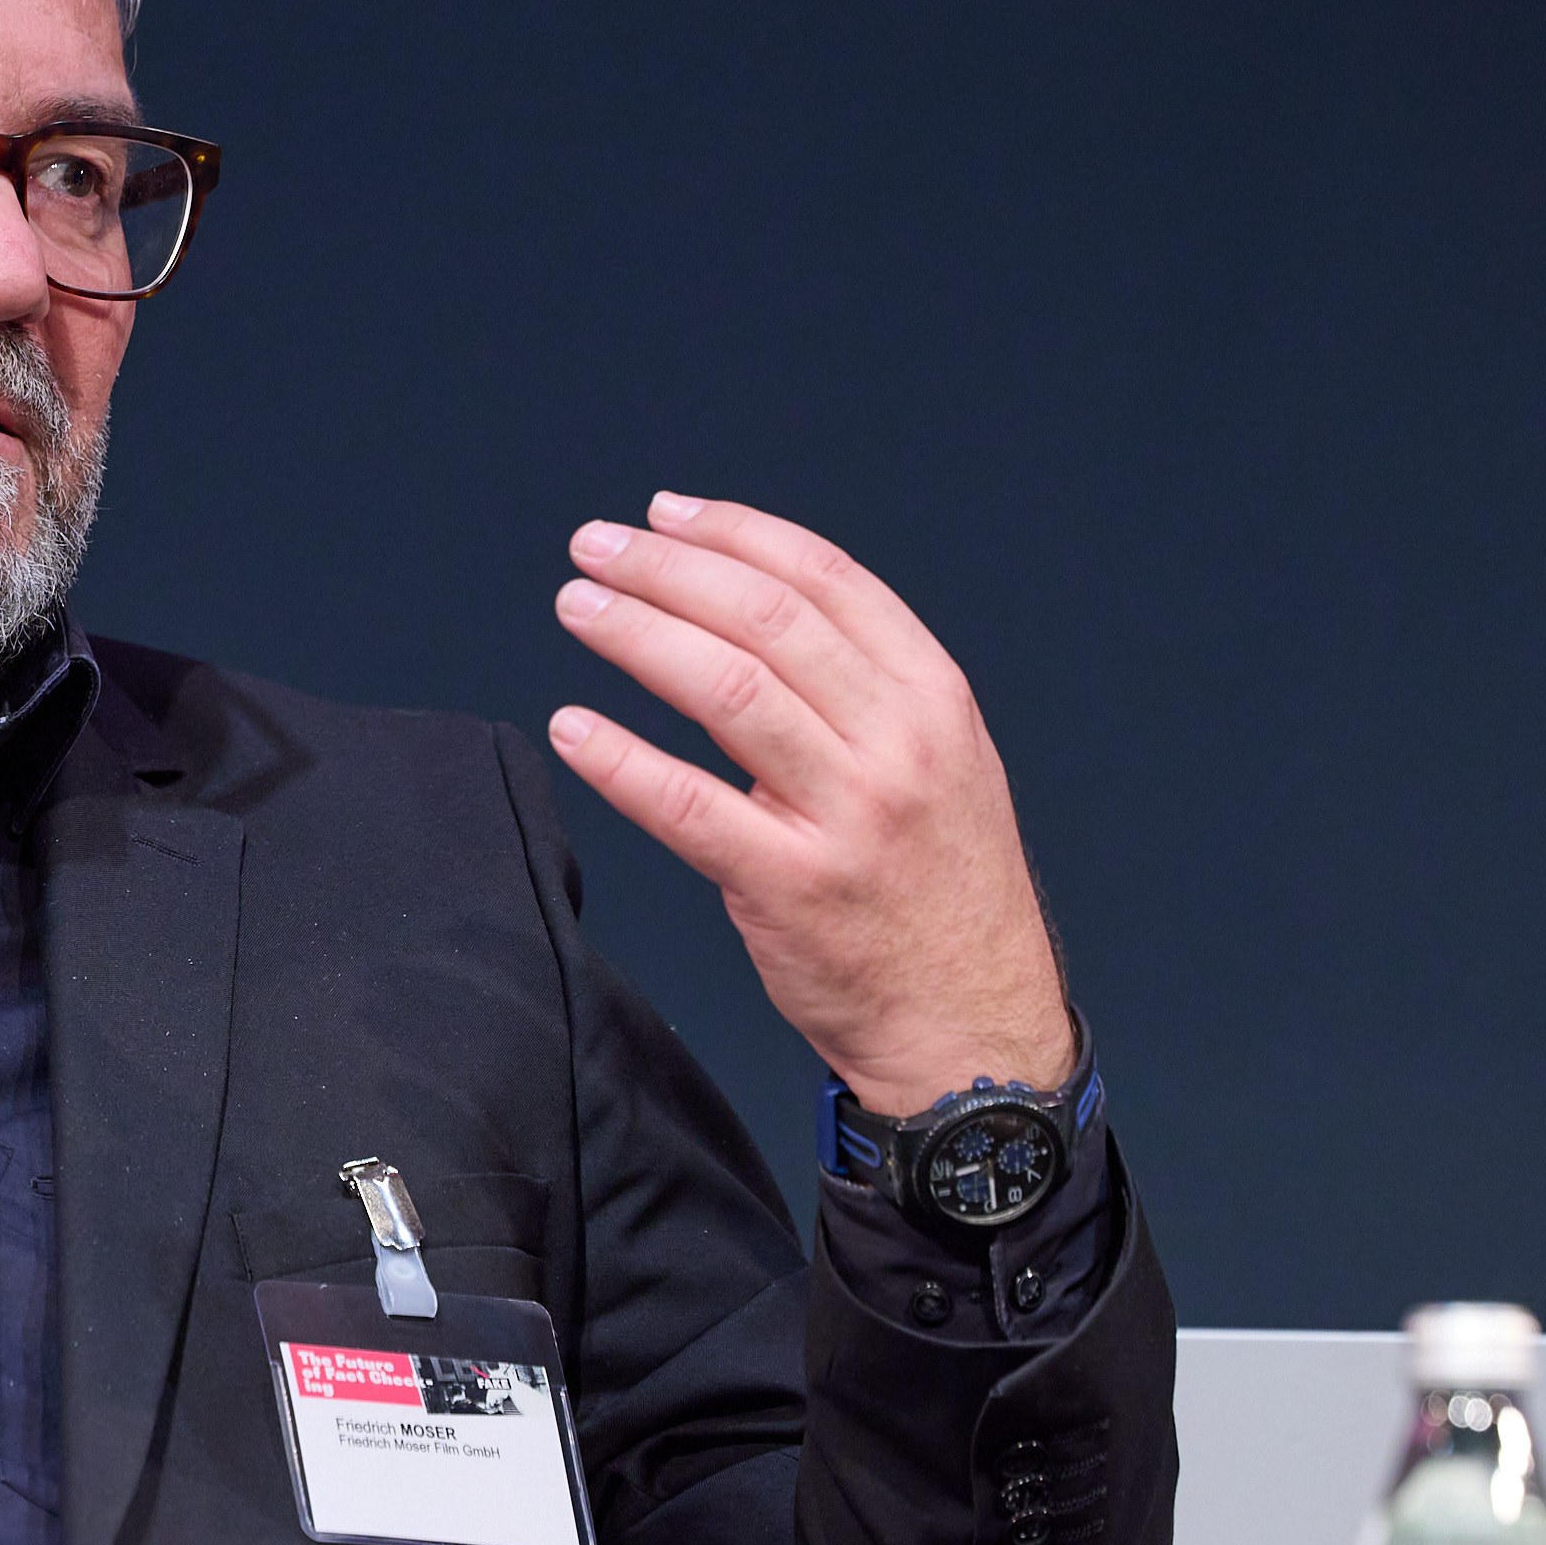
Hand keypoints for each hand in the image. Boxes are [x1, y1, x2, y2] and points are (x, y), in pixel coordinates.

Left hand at [547, 492, 1072, 1116]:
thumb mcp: (941, 766)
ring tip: (578, 607)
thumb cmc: (938, 895)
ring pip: (726, 691)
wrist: (973, 1029)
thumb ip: (862, 695)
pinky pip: (686, 807)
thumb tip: (744, 622)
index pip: (824, 580)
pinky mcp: (791, 888)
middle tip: (594, 548)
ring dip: (637, 635)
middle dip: (666, 568)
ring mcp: (847, 815)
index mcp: (933, 698)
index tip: (665, 515)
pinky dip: (620, 759)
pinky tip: (572, 728)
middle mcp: (897, 743)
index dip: (733, 533)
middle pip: (764, 619)